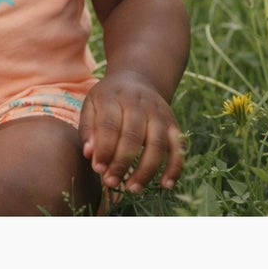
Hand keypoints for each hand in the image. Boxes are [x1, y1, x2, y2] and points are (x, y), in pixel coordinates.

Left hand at [79, 70, 185, 193]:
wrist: (137, 80)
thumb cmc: (108, 99)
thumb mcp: (91, 105)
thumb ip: (88, 129)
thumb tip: (90, 155)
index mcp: (114, 97)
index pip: (110, 125)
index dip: (104, 150)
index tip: (98, 169)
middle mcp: (139, 104)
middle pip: (133, 136)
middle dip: (122, 163)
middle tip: (111, 182)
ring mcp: (159, 113)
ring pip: (157, 144)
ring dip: (146, 170)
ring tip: (132, 189)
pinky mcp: (173, 124)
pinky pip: (179, 148)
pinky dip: (175, 167)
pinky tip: (165, 185)